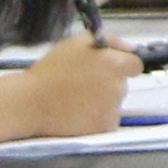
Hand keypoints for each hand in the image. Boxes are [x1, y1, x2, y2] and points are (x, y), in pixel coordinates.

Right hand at [21, 39, 142, 138]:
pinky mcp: (105, 126)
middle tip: (82, 83)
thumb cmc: (51, 70)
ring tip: (76, 98)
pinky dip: (97, 117)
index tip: (106, 69)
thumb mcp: (77, 43)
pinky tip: (78, 112)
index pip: (135, 64)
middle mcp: (119, 86)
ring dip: (102, 100)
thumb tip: (132, 48)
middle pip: (122, 83)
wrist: (31, 102)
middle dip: (108, 82)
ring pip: (115, 102)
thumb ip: (111, 41)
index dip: (122, 65)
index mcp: (114, 64)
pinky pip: (108, 119)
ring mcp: (113, 108)